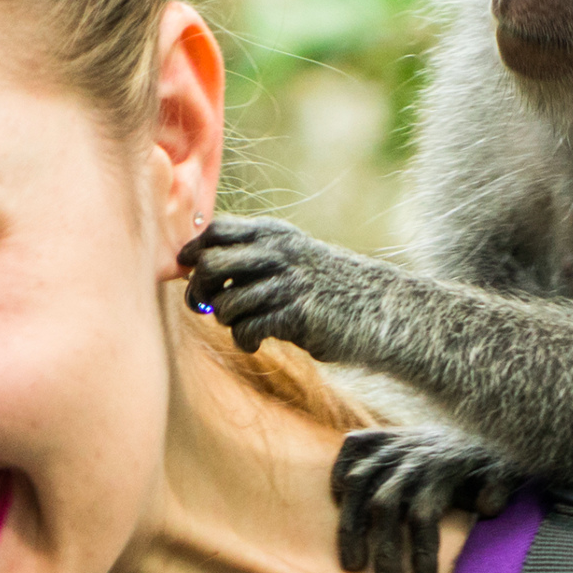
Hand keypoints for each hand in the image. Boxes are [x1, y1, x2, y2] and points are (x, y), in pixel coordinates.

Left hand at [178, 213, 353, 357]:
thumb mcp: (291, 257)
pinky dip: (245, 340)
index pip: (215, 230)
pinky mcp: (298, 314)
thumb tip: (193, 267)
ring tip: (244, 325)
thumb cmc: (325, 287)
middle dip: (199, 291)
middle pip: (211, 264)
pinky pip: (247, 330)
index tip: (193, 275)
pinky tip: (257, 342)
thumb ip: (250, 256)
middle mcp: (279, 252)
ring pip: (225, 304)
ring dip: (227, 321)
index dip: (194, 253)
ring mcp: (289, 283)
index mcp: (274, 233)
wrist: (379, 309)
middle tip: (207, 307)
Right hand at [331, 426, 521, 572]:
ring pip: (359, 484)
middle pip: (385, 506)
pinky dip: (339, 472)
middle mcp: (413, 457)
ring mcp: (394, 444)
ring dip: (351, 526)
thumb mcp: (505, 470)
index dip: (422, 550)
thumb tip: (488, 507)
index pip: (424, 514)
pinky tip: (338, 502)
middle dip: (384, 551)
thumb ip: (499, 488)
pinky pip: (353, 448)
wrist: (482, 419)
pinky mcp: (381, 433)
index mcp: (444, 469)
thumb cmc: (489, 460)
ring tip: (352, 565)